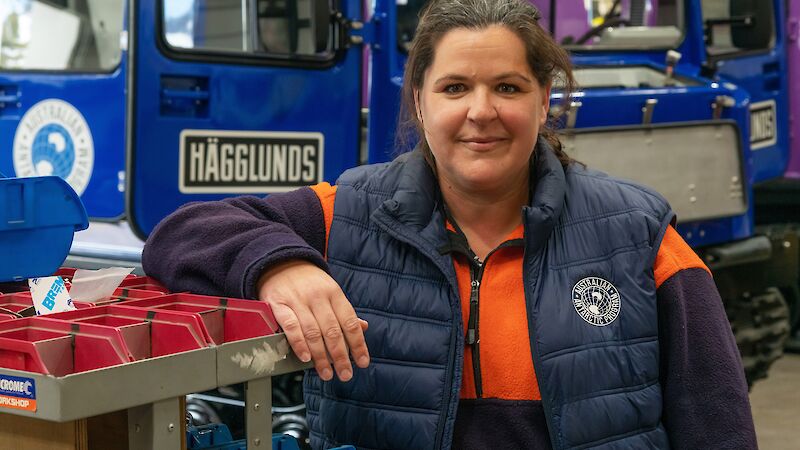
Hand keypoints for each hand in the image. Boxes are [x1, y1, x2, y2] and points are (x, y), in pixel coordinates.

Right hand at [257, 260, 369, 381]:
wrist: (280, 262)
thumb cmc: (309, 283)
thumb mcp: (330, 291)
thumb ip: (344, 312)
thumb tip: (363, 328)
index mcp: (334, 293)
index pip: (350, 322)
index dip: (358, 344)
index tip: (362, 362)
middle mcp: (318, 296)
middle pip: (332, 331)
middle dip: (340, 356)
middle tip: (345, 374)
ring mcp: (297, 300)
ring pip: (312, 332)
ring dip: (320, 356)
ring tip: (326, 373)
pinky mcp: (278, 304)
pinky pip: (290, 326)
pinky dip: (298, 343)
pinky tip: (305, 358)